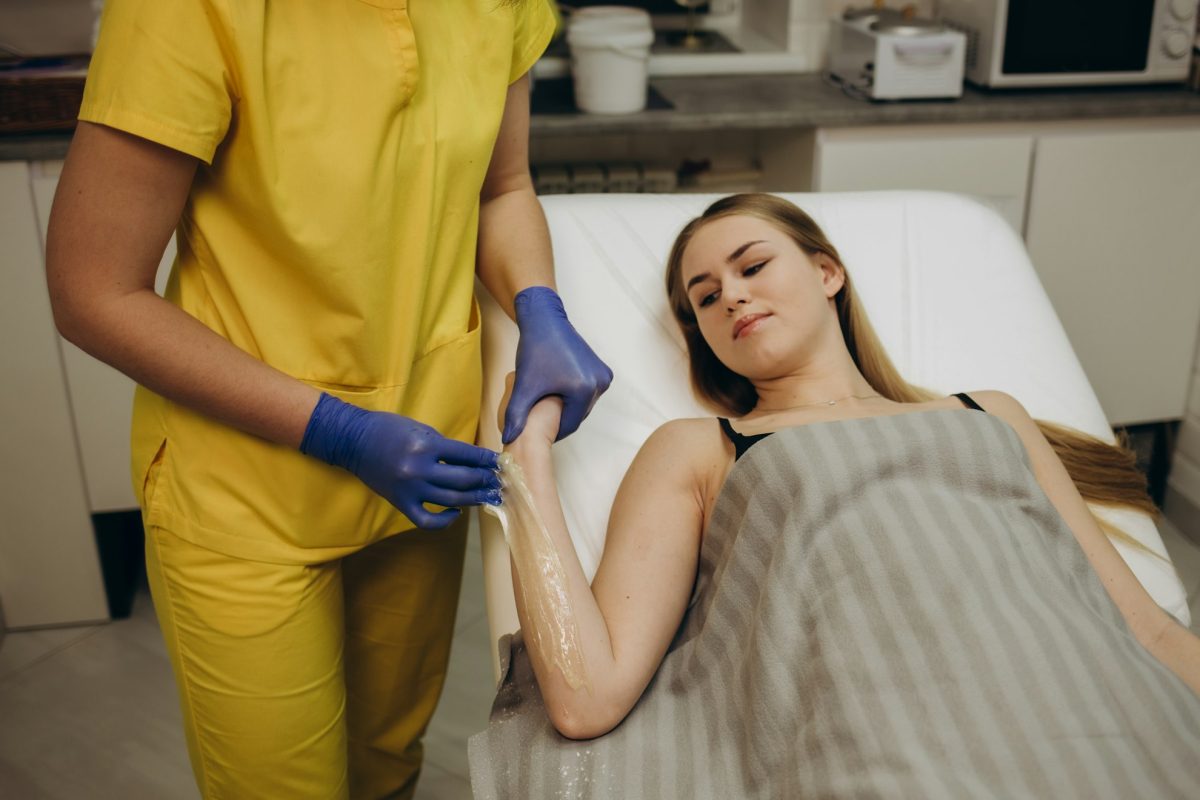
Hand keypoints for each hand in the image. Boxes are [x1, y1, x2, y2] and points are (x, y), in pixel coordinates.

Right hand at [300, 393, 500, 528]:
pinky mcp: (400, 502)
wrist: (353, 441)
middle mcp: (419, 468)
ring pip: (451, 500)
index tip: (499, 462)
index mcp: (426, 444)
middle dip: (485, 480)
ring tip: (488, 497)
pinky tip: (457, 512)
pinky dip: (445, 520)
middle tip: (499, 482)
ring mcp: (409, 488)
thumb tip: (474, 460)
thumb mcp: (421, 429)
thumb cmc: (389, 430)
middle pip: (463, 480)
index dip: (486, 460)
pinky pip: (427, 520)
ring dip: (474, 499)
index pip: (467, 455)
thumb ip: (446, 447)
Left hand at [503, 286, 611, 443]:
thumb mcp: (524, 385)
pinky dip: (574, 396)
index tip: (537, 432)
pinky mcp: (603, 371)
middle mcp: (600, 384)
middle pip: (578, 415)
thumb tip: (508, 440)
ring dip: (567, 407)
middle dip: (560, 418)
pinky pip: (588, 393)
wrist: (545, 321)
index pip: (570, 424)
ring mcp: (604, 376)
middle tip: (540, 417)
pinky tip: (556, 391)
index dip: (553, 431)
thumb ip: (516, 415)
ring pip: (583, 405)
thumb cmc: (534, 350)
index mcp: (584, 390)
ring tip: (547, 403)